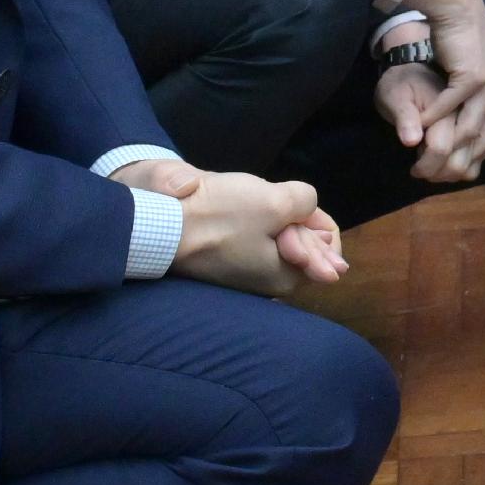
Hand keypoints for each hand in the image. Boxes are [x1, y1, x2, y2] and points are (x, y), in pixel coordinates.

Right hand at [170, 167, 348, 295]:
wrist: (158, 225)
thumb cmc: (218, 216)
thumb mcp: (275, 200)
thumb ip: (306, 203)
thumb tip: (308, 215)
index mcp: (287, 278)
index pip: (326, 243)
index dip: (312, 214)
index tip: (285, 204)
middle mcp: (269, 284)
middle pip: (304, 240)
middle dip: (292, 215)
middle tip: (263, 202)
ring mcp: (246, 274)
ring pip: (277, 235)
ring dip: (269, 214)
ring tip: (244, 203)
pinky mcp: (226, 262)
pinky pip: (254, 236)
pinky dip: (251, 219)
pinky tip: (233, 209)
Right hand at [398, 0, 484, 182]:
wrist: (457, 4)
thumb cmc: (459, 32)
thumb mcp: (472, 63)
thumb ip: (473, 86)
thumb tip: (467, 107)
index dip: (481, 150)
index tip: (462, 164)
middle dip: (466, 156)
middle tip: (443, 169)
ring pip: (470, 125)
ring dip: (447, 142)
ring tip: (426, 152)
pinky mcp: (471, 74)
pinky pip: (451, 106)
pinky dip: (435, 118)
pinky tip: (420, 124)